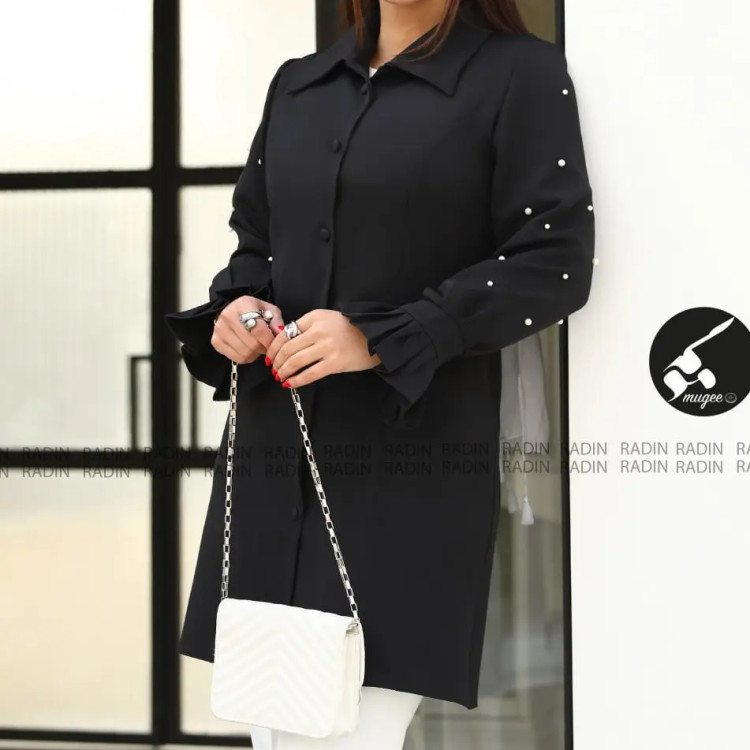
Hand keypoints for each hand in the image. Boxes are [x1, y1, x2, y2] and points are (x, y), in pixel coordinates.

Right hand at [211, 296, 283, 363]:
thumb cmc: (254, 311)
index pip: (259, 329)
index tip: (275, 344)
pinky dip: (246, 357)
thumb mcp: (269, 310)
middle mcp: (228, 316)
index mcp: (243, 304)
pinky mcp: (216, 341)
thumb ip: (276, 321)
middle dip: (264, 348)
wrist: (234, 310)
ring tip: (257, 346)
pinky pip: (237, 358)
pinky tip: (248, 349)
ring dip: (256, 354)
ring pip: (245, 353)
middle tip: (267, 345)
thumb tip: (279, 334)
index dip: (270, 341)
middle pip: (252, 344)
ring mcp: (219, 329)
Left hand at [264, 309, 380, 386]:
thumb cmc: (351, 328)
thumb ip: (308, 327)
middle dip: (276, 362)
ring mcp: (327, 347)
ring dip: (283, 371)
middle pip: (288, 348)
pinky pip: (309, 373)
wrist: (377, 336)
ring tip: (280, 377)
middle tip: (273, 370)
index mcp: (315, 317)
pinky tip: (290, 383)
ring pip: (295, 361)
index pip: (286, 333)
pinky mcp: (335, 362)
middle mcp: (319, 330)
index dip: (274, 348)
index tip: (270, 357)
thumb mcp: (328, 319)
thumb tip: (286, 342)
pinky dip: (296, 380)